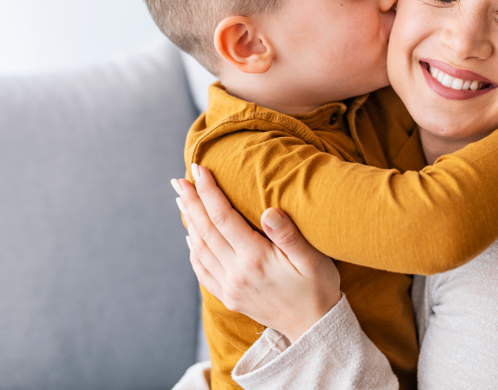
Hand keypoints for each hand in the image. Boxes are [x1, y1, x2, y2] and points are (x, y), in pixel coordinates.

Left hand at [172, 164, 340, 342]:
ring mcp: (230, 287)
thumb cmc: (318, 288)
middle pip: (206, 230)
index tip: (199, 169)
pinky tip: (191, 236)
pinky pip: (202, 270)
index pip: (223, 217)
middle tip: (179, 180)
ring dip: (189, 222)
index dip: (209, 191)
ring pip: (200, 249)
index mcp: (255, 258)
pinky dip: (193, 250)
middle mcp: (237, 273)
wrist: (314, 328)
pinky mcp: (230, 297)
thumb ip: (289, 235)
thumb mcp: (313, 259)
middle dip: (191, 202)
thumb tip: (269, 211)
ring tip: (182, 200)